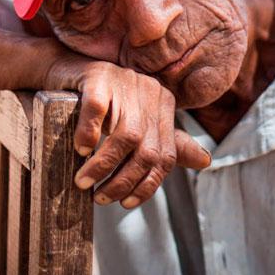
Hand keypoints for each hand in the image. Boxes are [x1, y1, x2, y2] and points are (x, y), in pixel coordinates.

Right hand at [45, 56, 211, 208]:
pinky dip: (89, 135)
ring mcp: (124, 81)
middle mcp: (150, 91)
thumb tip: (206, 161)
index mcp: (164, 104)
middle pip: (146, 150)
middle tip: (101, 198)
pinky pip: (98, 110)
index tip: (125, 203)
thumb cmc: (105, 104)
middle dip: (123, 181)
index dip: (147, 185)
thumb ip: (167, 145)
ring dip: (103, 166)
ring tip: (84, 182)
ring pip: (125, 136)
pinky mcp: (98, 77)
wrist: (68, 71)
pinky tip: (80, 150)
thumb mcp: (137, 126)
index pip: (165, 155)